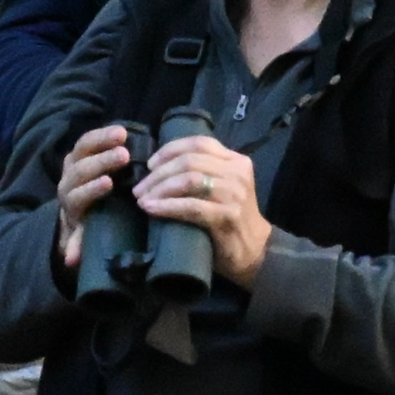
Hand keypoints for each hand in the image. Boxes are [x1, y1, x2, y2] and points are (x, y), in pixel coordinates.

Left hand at [53, 124, 133, 274]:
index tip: (109, 184)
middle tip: (123, 156)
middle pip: (81, 169)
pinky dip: (102, 134)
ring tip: (123, 135)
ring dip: (101, 140)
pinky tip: (121, 131)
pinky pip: (87, 140)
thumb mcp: (83, 233)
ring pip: (82, 149)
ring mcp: (72, 164)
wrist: (74, 203)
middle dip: (101, 161)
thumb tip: (71, 262)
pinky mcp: (78, 152)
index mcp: (71, 203)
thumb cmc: (87, 221)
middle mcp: (68, 181)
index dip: (91, 189)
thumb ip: (79, 243)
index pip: (78, 194)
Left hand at [134, 129, 271, 286]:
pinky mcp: (227, 216)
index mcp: (236, 161)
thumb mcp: (223, 187)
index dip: (170, 150)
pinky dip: (167, 206)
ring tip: (142, 199)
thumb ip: (204, 172)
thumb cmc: (230, 219)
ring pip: (188, 180)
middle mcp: (237, 173)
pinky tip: (151, 208)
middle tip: (139, 188)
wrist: (254, 251)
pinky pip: (191, 206)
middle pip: (190, 161)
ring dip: (159, 189)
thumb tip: (160, 167)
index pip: (199, 143)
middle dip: (159, 173)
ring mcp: (234, 195)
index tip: (150, 165)